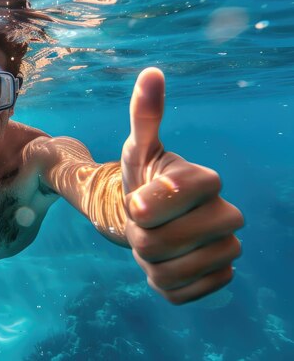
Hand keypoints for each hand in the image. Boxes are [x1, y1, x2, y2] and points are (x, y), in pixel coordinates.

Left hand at [121, 68, 243, 304]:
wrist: (155, 220)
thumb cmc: (145, 180)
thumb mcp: (138, 149)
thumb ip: (145, 115)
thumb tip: (151, 73)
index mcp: (207, 181)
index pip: (172, 196)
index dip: (144, 202)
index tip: (138, 200)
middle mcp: (228, 216)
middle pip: (160, 241)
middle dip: (137, 234)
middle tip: (142, 223)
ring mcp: (226, 250)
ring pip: (169, 271)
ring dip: (147, 260)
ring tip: (153, 241)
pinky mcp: (217, 280)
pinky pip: (178, 293)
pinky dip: (159, 282)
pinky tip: (166, 263)